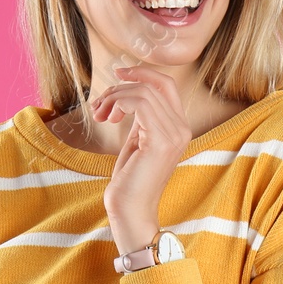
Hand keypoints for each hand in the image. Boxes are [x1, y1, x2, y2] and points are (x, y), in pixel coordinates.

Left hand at [92, 65, 191, 251]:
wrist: (131, 211)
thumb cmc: (130, 180)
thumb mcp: (136, 141)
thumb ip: (140, 118)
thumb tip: (128, 93)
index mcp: (178, 127)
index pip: (166, 85)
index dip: (142, 72)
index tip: (117, 73)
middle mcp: (182, 128)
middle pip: (153, 85)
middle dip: (120, 88)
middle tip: (100, 106)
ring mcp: (175, 134)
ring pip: (144, 92)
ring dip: (114, 97)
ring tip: (100, 115)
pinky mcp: (162, 141)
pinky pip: (141, 103)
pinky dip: (119, 103)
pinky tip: (109, 118)